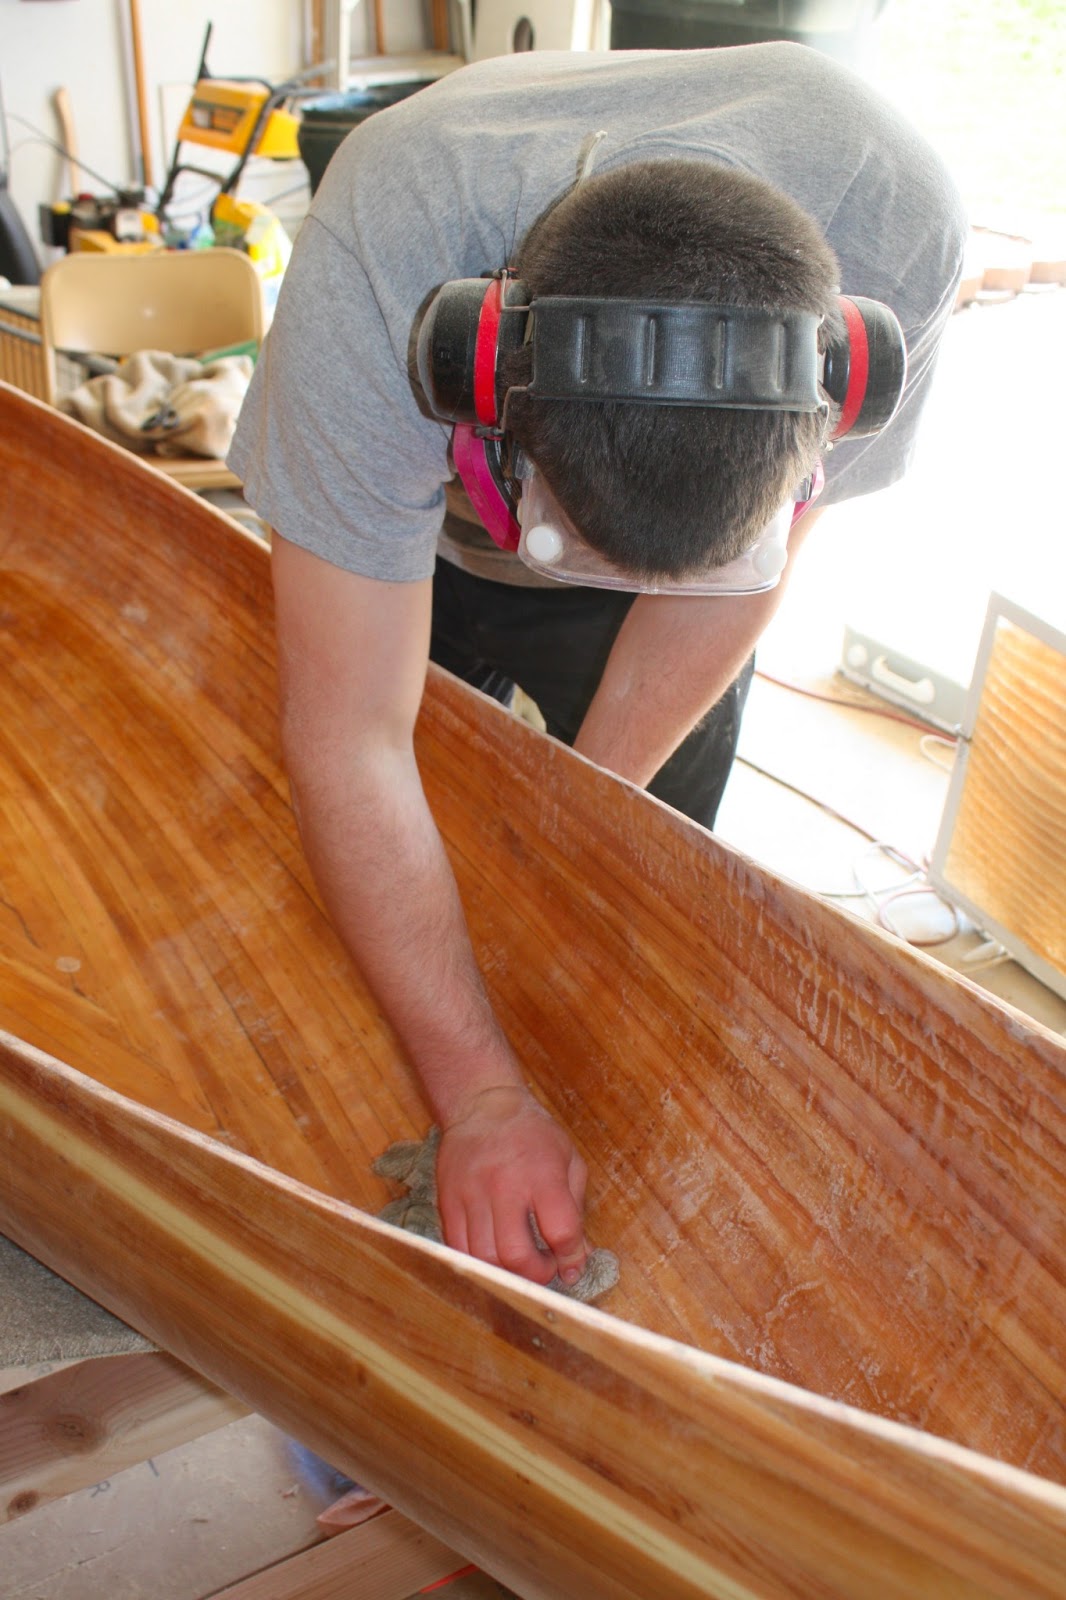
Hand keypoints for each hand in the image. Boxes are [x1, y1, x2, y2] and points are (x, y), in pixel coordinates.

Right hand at [437, 1086, 588, 1286]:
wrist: (483, 1104)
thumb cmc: (533, 1134)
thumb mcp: (568, 1159)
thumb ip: (577, 1210)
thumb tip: (579, 1257)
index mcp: (542, 1174)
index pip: (561, 1231)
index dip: (571, 1257)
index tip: (570, 1263)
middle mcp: (504, 1185)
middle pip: (516, 1255)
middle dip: (536, 1275)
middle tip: (544, 1268)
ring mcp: (471, 1194)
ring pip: (485, 1259)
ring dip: (507, 1274)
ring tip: (520, 1264)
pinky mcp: (447, 1200)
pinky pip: (458, 1248)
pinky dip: (479, 1263)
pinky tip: (494, 1255)